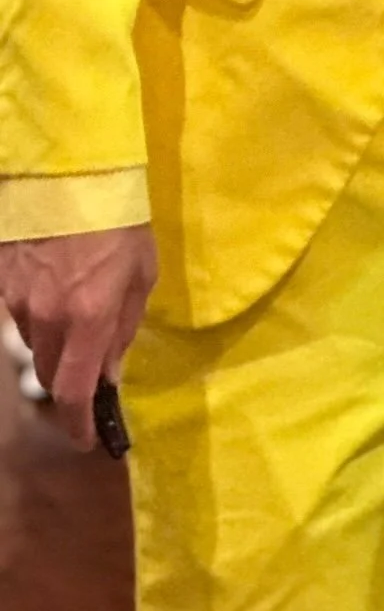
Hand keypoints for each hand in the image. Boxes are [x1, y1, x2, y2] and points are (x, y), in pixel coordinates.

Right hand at [0, 226, 157, 448]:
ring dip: (54, 348)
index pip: (75, 392)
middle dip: (69, 383)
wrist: (72, 172)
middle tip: (88, 375)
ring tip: (76, 322)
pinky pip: (19, 317)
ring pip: (33, 347)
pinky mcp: (3, 283)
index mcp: (89, 318)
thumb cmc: (120, 220)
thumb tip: (110, 370)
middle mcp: (48, 318)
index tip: (88, 438)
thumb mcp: (142, 273)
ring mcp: (18, 301)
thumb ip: (124, 327)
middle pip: (49, 375)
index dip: (80, 424)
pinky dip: (38, 319)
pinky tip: (55, 293)